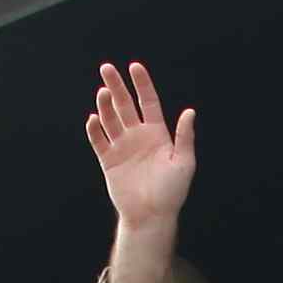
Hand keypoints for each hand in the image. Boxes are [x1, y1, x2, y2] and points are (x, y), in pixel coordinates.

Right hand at [85, 62, 196, 282]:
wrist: (151, 216)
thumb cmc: (172, 191)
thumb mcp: (184, 162)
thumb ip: (184, 137)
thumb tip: (189, 112)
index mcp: (157, 133)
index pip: (147, 101)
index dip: (141, 84)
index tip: (134, 67)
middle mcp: (138, 136)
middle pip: (124, 104)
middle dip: (116, 86)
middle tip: (107, 68)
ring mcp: (122, 147)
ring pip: (110, 119)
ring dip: (105, 105)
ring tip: (103, 92)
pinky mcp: (109, 161)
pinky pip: (99, 141)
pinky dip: (95, 130)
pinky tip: (93, 118)